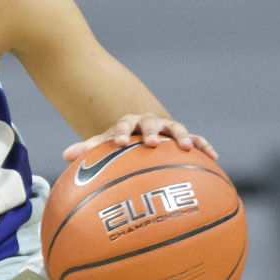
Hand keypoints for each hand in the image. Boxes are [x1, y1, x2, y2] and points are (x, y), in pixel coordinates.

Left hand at [62, 113, 217, 161]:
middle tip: (152, 143)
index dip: (122, 132)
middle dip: (152, 131)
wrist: (140, 137)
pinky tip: (214, 157)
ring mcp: (168, 129)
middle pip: (151, 123)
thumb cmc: (120, 145)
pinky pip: (198, 141)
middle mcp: (150, 122)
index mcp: (129, 123)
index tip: (120, 143)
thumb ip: (88, 150)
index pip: (124, 124)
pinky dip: (205, 146)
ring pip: (177, 128)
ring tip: (188, 147)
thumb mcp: (103, 147)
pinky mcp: (184, 139)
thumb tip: (65, 155)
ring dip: (183, 136)